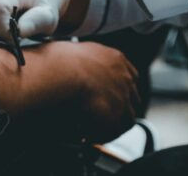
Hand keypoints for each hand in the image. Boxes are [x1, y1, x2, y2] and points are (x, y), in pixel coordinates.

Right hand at [0, 42, 138, 142]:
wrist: (57, 72)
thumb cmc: (56, 59)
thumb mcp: (73, 50)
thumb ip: (81, 60)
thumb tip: (70, 65)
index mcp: (116, 59)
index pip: (129, 76)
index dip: (118, 89)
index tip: (109, 96)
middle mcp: (124, 78)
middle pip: (131, 99)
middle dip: (119, 109)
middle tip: (102, 117)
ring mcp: (122, 99)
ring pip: (126, 119)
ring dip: (111, 125)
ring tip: (94, 131)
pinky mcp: (113, 118)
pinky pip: (111, 133)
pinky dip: (101, 135)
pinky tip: (87, 136)